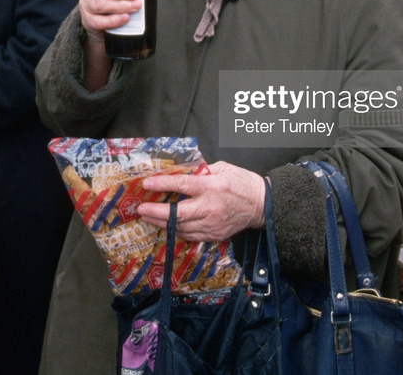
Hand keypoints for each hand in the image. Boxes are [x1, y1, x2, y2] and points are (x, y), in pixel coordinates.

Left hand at [136, 162, 265, 242]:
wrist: (261, 205)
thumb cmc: (241, 182)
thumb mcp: (222, 168)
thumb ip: (200, 171)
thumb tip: (181, 174)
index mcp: (212, 186)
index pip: (182, 186)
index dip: (162, 185)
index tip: (147, 184)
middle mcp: (210, 207)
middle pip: (178, 213)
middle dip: (156, 212)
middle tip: (141, 209)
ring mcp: (212, 224)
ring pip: (182, 227)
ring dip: (163, 223)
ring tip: (148, 217)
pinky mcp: (214, 235)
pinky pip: (190, 235)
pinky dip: (177, 231)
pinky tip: (167, 226)